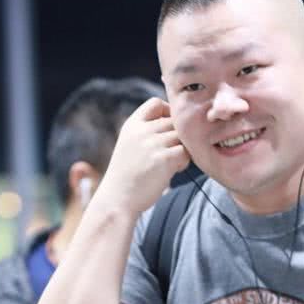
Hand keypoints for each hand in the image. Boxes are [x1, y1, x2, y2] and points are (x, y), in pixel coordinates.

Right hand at [99, 96, 189, 215]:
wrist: (118, 200)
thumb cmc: (126, 176)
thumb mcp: (129, 146)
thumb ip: (145, 133)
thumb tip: (173, 124)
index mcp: (131, 125)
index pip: (154, 103)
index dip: (167, 111)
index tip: (169, 128)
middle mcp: (142, 131)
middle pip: (173, 121)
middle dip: (178, 136)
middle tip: (173, 154)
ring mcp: (153, 144)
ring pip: (181, 136)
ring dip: (182, 149)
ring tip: (173, 164)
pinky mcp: (164, 159)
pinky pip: (185, 152)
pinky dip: (184, 162)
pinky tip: (174, 171)